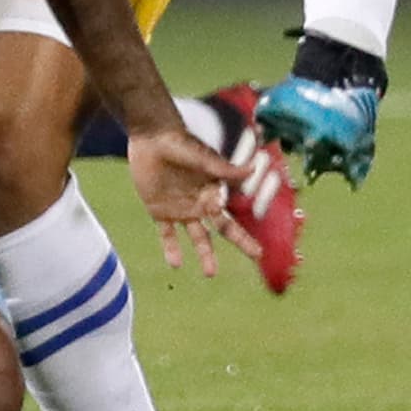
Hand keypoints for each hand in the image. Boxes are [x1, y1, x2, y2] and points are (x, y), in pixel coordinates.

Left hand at [127, 125, 258, 276]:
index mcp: (213, 191)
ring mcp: (181, 208)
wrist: (151, 137)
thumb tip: (254, 168)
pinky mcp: (160, 210)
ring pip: (197, 237)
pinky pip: (167, 234)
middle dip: (240, 243)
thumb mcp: (202, 157)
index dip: (245, 235)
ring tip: (211, 273)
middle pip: (223, 229)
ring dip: (205, 254)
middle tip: (256, 256)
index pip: (233, 217)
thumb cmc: (179, 142)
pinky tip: (176, 265)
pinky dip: (171, 249)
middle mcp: (201, 202)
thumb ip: (224, 168)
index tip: (260, 252)